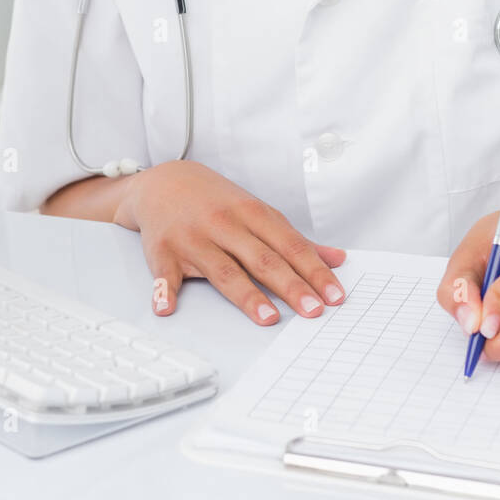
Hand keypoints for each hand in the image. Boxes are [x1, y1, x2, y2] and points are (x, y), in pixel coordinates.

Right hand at [114, 161, 345, 325]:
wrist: (165, 182)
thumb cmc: (217, 202)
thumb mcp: (258, 212)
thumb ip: (295, 241)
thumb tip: (337, 259)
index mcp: (253, 214)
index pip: (290, 246)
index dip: (314, 271)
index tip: (334, 295)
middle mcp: (225, 225)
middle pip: (262, 259)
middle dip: (290, 286)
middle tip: (314, 311)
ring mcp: (193, 239)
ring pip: (223, 270)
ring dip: (245, 295)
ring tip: (267, 318)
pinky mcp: (162, 251)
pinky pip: (164, 273)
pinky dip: (164, 290)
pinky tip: (166, 307)